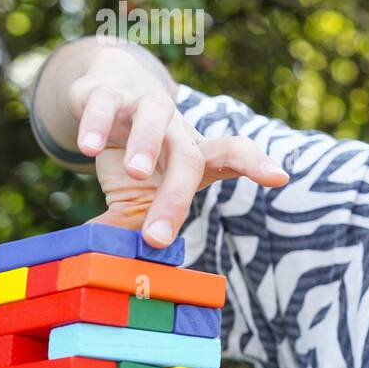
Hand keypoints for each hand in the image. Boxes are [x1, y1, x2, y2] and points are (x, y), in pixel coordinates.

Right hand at [67, 48, 288, 246]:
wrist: (106, 98)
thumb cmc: (138, 158)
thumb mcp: (139, 198)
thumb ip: (133, 229)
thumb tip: (112, 272)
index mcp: (194, 155)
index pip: (234, 155)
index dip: (256, 164)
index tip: (280, 178)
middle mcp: (177, 129)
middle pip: (189, 157)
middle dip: (177, 197)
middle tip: (156, 237)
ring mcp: (144, 107)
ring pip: (155, 116)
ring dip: (147, 144)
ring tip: (135, 173)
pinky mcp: (107, 95)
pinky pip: (105, 104)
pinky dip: (97, 124)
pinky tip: (88, 149)